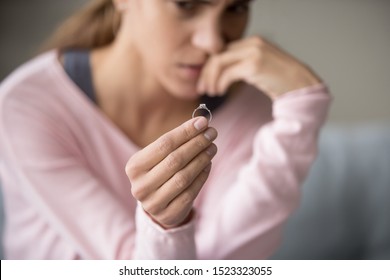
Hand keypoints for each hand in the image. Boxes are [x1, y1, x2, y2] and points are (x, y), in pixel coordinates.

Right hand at [125, 117, 217, 228]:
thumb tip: (201, 123)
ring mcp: (153, 202)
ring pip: (183, 177)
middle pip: (174, 160)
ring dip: (201, 159)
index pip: (164, 144)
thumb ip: (176, 141)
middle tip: (212, 133)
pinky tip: (208, 165)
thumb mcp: (159, 157)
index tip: (203, 122)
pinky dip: (202, 176)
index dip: (185, 132)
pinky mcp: (168, 214)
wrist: (156, 205)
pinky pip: (190, 193)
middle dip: (196, 144)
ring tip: (212, 148)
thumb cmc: (159, 172)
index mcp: (134, 166)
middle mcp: (140, 185)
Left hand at [197, 36, 321, 98]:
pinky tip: (220, 92)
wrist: (301, 85)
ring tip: (211, 92)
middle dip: (206, 73)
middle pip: (218, 54)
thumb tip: (221, 74)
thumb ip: (243, 65)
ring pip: (219, 62)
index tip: (205, 81)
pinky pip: (227, 74)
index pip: (222, 50)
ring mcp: (253, 52)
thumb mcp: (259, 68)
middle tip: (203, 89)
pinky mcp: (254, 65)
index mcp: (253, 42)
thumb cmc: (280, 81)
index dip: (210, 66)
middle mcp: (252, 43)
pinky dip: (219, 84)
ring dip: (211, 79)